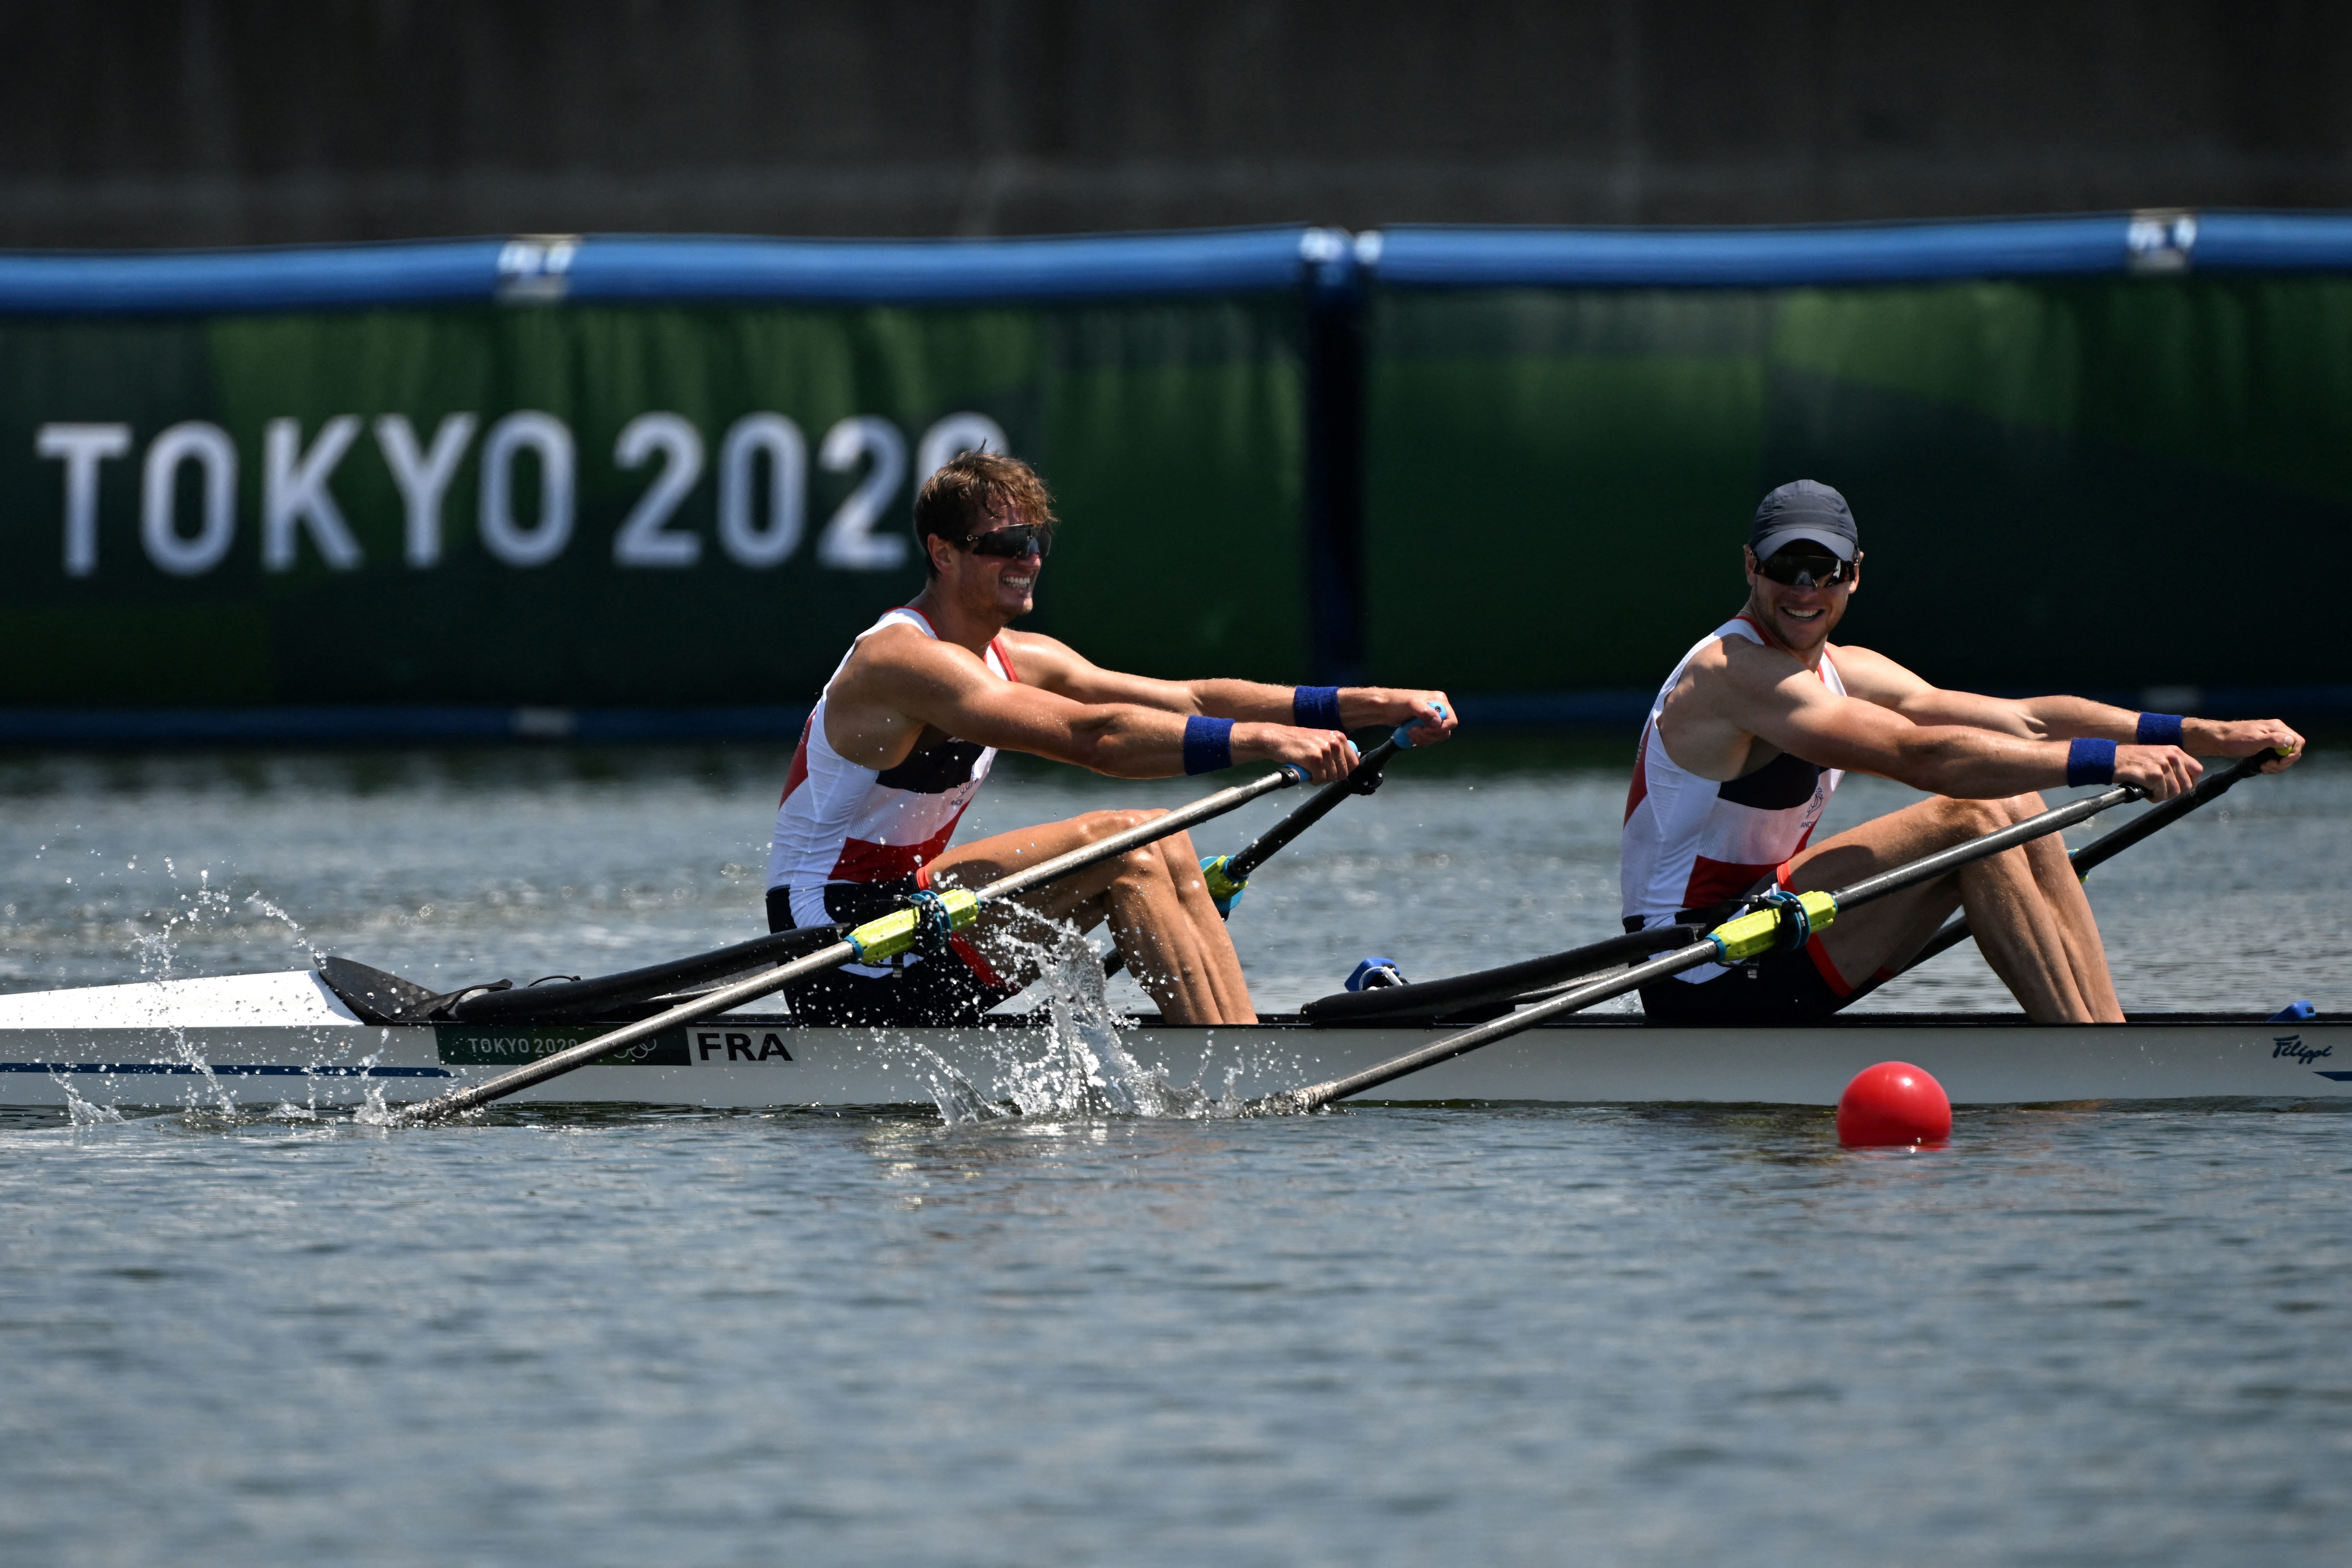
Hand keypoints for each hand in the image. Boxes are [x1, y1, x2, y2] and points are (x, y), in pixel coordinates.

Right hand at [1237, 723, 1360, 782]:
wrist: (1278, 738)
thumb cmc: (1299, 740)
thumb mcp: (1322, 739)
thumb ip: (1336, 748)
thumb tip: (1354, 760)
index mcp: (1339, 737)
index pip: (1353, 762)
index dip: (1344, 770)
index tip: (1334, 772)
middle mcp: (1334, 743)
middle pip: (1343, 772)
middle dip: (1332, 776)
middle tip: (1320, 773)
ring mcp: (1325, 751)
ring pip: (1331, 777)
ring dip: (1321, 778)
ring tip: (1311, 771)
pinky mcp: (1314, 760)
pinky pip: (1320, 779)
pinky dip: (1313, 780)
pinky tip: (1307, 773)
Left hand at [1345, 687, 1458, 745]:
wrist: (1384, 708)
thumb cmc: (1397, 702)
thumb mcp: (1411, 704)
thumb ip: (1425, 712)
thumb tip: (1437, 722)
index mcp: (1439, 701)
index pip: (1451, 721)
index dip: (1440, 729)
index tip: (1425, 729)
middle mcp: (1438, 710)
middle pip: (1445, 731)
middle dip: (1430, 735)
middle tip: (1415, 731)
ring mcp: (1431, 719)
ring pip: (1436, 737)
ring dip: (1423, 738)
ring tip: (1410, 732)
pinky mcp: (1425, 727)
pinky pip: (1429, 738)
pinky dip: (1420, 739)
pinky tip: (1410, 735)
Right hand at [2114, 744, 2200, 800]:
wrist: (2112, 759)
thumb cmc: (2133, 760)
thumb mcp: (2158, 756)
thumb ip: (2172, 765)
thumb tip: (2183, 782)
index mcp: (2175, 751)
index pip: (2197, 770)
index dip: (2191, 783)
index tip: (2180, 788)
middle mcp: (2172, 757)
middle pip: (2187, 785)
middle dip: (2174, 793)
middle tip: (2161, 792)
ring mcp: (2163, 765)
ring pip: (2174, 792)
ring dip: (2162, 796)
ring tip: (2151, 792)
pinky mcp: (2154, 775)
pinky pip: (2161, 794)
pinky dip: (2154, 797)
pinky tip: (2146, 792)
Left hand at [2187, 717, 2303, 771]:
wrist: (2218, 739)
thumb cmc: (2235, 739)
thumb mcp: (2254, 740)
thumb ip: (2273, 740)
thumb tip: (2290, 741)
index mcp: (2277, 727)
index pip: (2298, 741)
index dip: (2293, 754)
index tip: (2280, 762)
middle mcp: (2277, 732)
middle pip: (2293, 750)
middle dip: (2284, 762)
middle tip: (2268, 767)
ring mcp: (2271, 739)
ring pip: (2284, 756)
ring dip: (2277, 765)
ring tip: (2263, 768)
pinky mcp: (2265, 747)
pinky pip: (2276, 757)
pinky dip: (2272, 765)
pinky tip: (2263, 768)